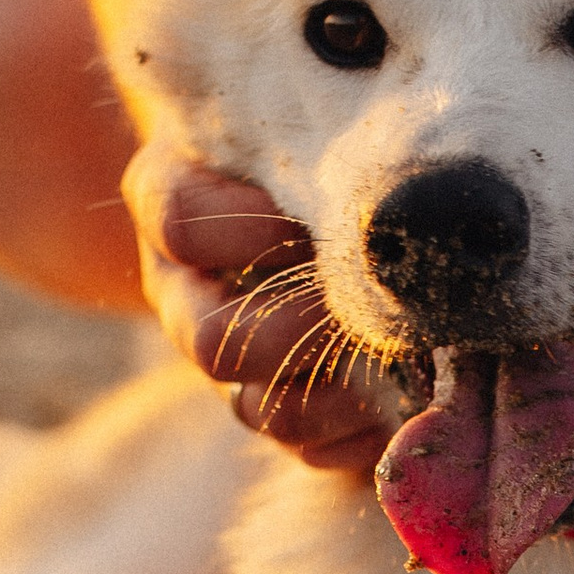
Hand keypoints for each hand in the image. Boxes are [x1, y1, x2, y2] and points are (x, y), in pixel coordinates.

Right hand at [121, 135, 391, 470]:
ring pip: (255, 408)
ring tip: (394, 365)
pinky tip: (401, 406)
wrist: (313, 194)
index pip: (180, 223)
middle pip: (208, 340)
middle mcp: (181, 289)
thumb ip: (321, 135)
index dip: (248, 232)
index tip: (311, 227)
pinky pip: (303, 447)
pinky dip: (356, 435)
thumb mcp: (298, 126)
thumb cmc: (311, 144)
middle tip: (364, 307)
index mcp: (172, 201)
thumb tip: (398, 187)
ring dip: (332, 396)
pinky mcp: (268, 407)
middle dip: (295, 331)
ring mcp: (221, 359)